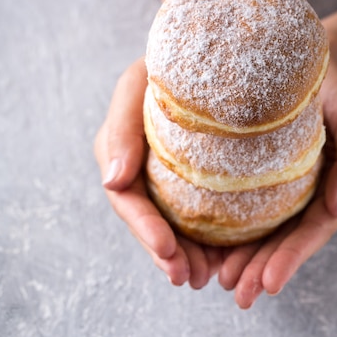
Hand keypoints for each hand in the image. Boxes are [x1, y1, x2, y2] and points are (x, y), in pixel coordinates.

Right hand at [94, 57, 222, 287]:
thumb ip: (120, 129)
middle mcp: (142, 175)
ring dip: (187, 260)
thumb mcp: (135, 84)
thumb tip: (113, 183)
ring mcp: (168, 184)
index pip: (128, 200)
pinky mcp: (194, 186)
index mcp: (123, 156)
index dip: (145, 228)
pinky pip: (199, 222)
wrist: (208, 56)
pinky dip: (208, 245)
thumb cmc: (167, 64)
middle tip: (190, 279)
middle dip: (167, 255)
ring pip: (174, 231)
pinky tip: (223, 263)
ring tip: (206, 280)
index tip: (168, 249)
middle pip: (150, 225)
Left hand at [218, 58, 336, 308]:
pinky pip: (236, 210)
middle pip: (282, 240)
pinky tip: (207, 252)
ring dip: (241, 262)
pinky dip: (224, 234)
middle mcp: (299, 193)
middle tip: (239, 294)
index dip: (292, 257)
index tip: (270, 283)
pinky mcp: (248, 178)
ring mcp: (275, 189)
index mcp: (327, 184)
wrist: (295, 60)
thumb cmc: (329, 87)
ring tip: (221, 283)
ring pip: (258, 232)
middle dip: (261, 270)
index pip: (312, 228)